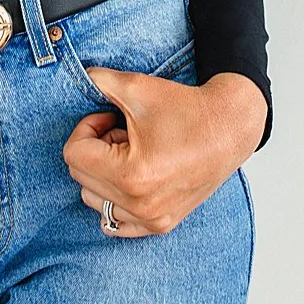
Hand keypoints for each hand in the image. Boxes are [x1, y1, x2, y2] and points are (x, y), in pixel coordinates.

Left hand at [61, 68, 267, 236]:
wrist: (228, 128)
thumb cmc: (186, 110)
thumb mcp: (137, 87)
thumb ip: (99, 81)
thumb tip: (79, 78)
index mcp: (132, 175)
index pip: (74, 156)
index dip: (86, 128)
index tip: (108, 117)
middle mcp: (140, 205)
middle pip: (81, 178)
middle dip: (95, 149)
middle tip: (121, 131)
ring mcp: (152, 219)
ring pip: (95, 200)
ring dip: (104, 173)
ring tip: (131, 152)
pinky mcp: (161, 225)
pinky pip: (115, 223)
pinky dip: (114, 200)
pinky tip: (131, 176)